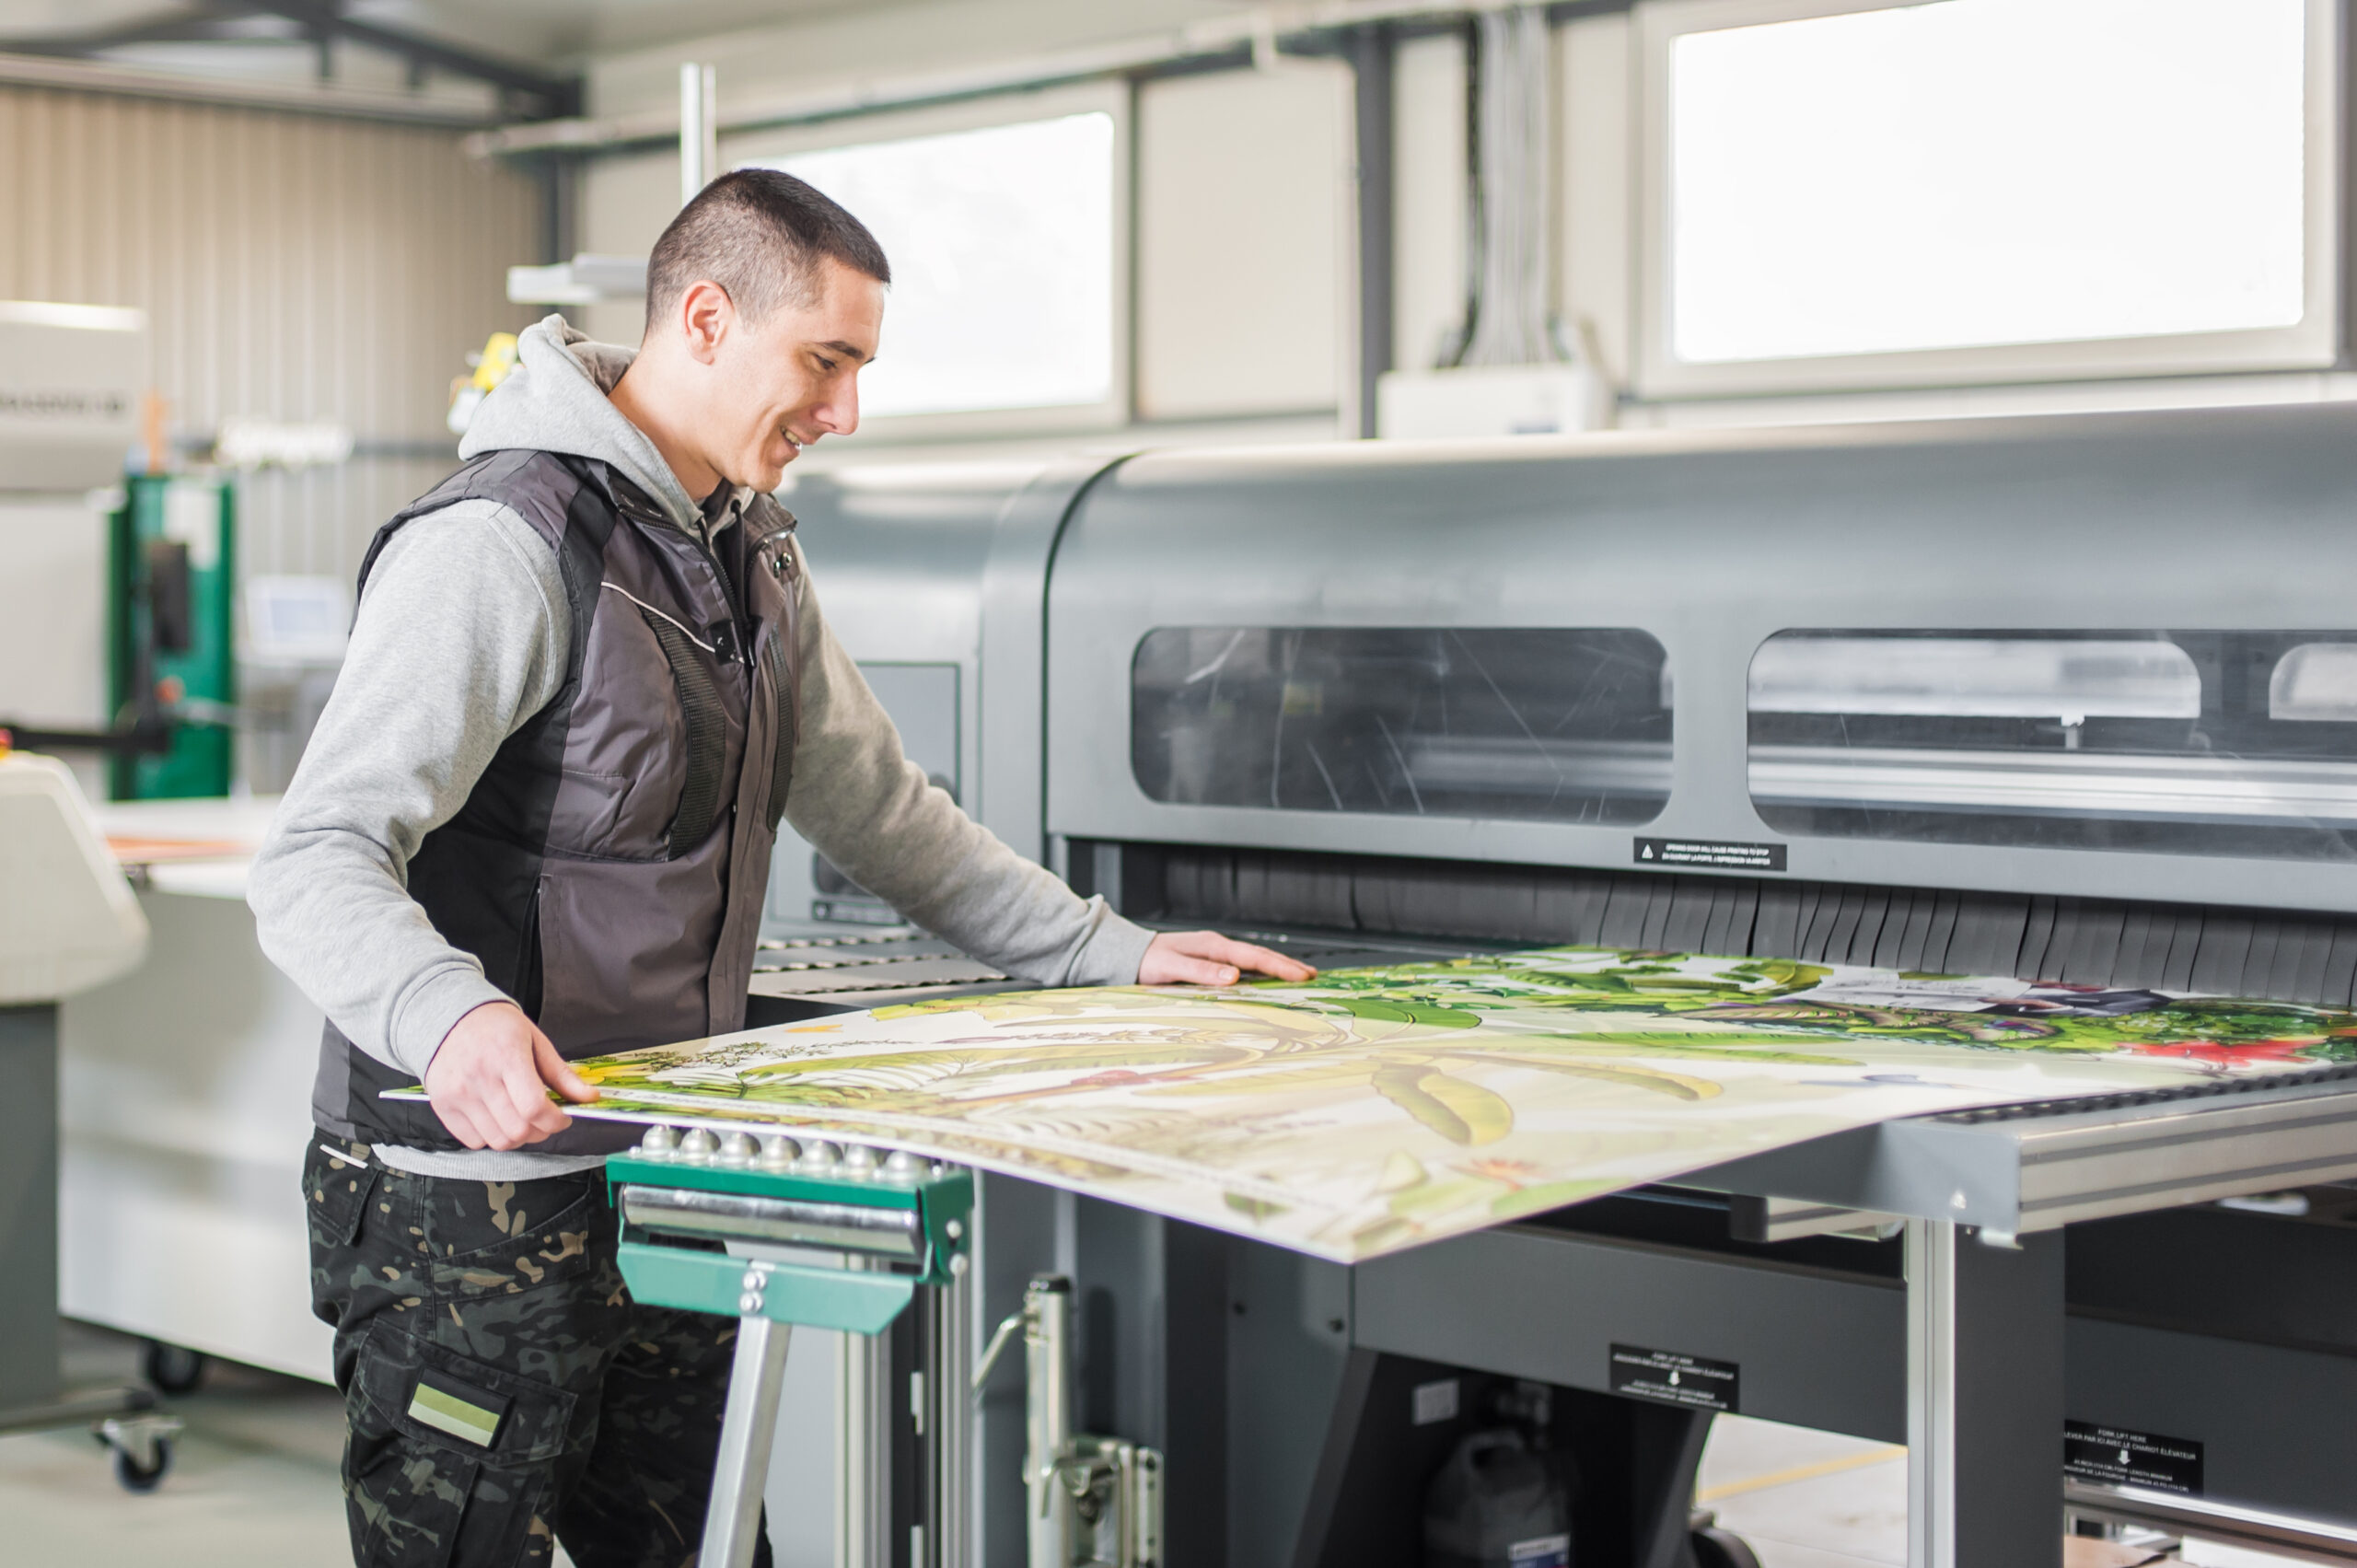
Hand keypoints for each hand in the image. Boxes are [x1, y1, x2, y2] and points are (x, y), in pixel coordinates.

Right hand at [423, 1002, 598, 1149]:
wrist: (451, 1017)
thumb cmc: (496, 1027)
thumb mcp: (536, 1041)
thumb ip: (562, 1074)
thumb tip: (589, 1097)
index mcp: (506, 1055)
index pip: (534, 1106)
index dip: (555, 1121)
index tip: (563, 1118)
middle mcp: (479, 1076)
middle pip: (518, 1130)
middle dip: (541, 1131)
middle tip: (544, 1118)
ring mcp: (457, 1094)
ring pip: (498, 1141)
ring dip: (518, 1137)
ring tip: (521, 1118)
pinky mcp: (443, 1106)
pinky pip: (474, 1141)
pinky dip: (491, 1137)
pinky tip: (497, 1117)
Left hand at [1138, 930, 1316, 987]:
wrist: (1131, 954)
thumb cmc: (1149, 961)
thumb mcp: (1172, 968)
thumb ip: (1202, 972)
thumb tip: (1234, 976)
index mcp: (1214, 946)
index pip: (1254, 957)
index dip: (1280, 967)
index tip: (1302, 975)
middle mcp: (1219, 947)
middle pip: (1260, 956)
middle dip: (1287, 965)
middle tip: (1313, 975)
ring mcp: (1216, 953)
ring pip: (1254, 960)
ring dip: (1277, 967)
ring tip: (1300, 975)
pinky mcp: (1212, 961)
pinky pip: (1243, 966)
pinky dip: (1261, 971)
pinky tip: (1268, 979)